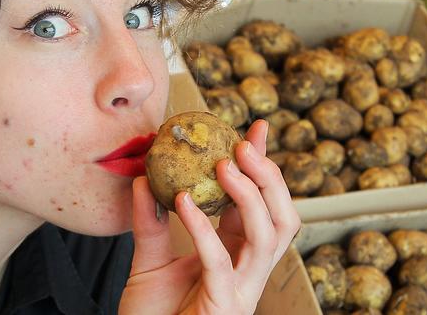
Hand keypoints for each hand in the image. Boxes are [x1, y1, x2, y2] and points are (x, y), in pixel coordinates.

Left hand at [119, 120, 300, 314]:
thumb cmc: (152, 314)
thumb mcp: (149, 258)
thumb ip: (150, 219)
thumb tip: (143, 177)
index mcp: (236, 254)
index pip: (261, 204)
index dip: (264, 168)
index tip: (256, 129)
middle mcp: (247, 270)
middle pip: (283, 218)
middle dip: (271, 177)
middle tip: (245, 144)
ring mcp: (241, 290)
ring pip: (269, 237)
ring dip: (250, 195)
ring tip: (224, 164)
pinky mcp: (224, 306)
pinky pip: (220, 261)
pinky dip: (203, 227)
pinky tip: (182, 200)